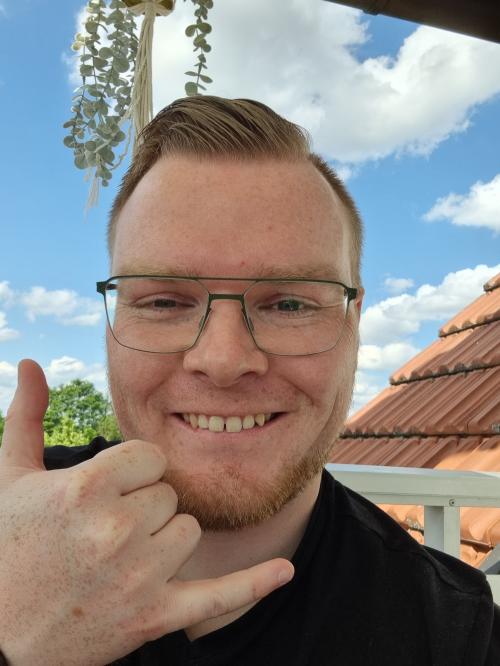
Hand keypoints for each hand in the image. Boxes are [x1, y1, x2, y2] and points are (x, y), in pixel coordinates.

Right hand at [0, 360, 293, 665]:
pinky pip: (217, 596)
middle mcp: (117, 530)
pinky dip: (252, 584)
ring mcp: (139, 576)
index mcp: (88, 488)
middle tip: (103, 530)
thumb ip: (27, 414)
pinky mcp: (153, 615)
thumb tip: (30, 363)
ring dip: (163, 539)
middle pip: (168, 494)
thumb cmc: (8, 545)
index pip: (151, 457)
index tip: (108, 490)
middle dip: (143, 506)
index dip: (131, 471)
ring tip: (120, 556)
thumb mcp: (11, 476)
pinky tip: (283, 571)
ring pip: (188, 531)